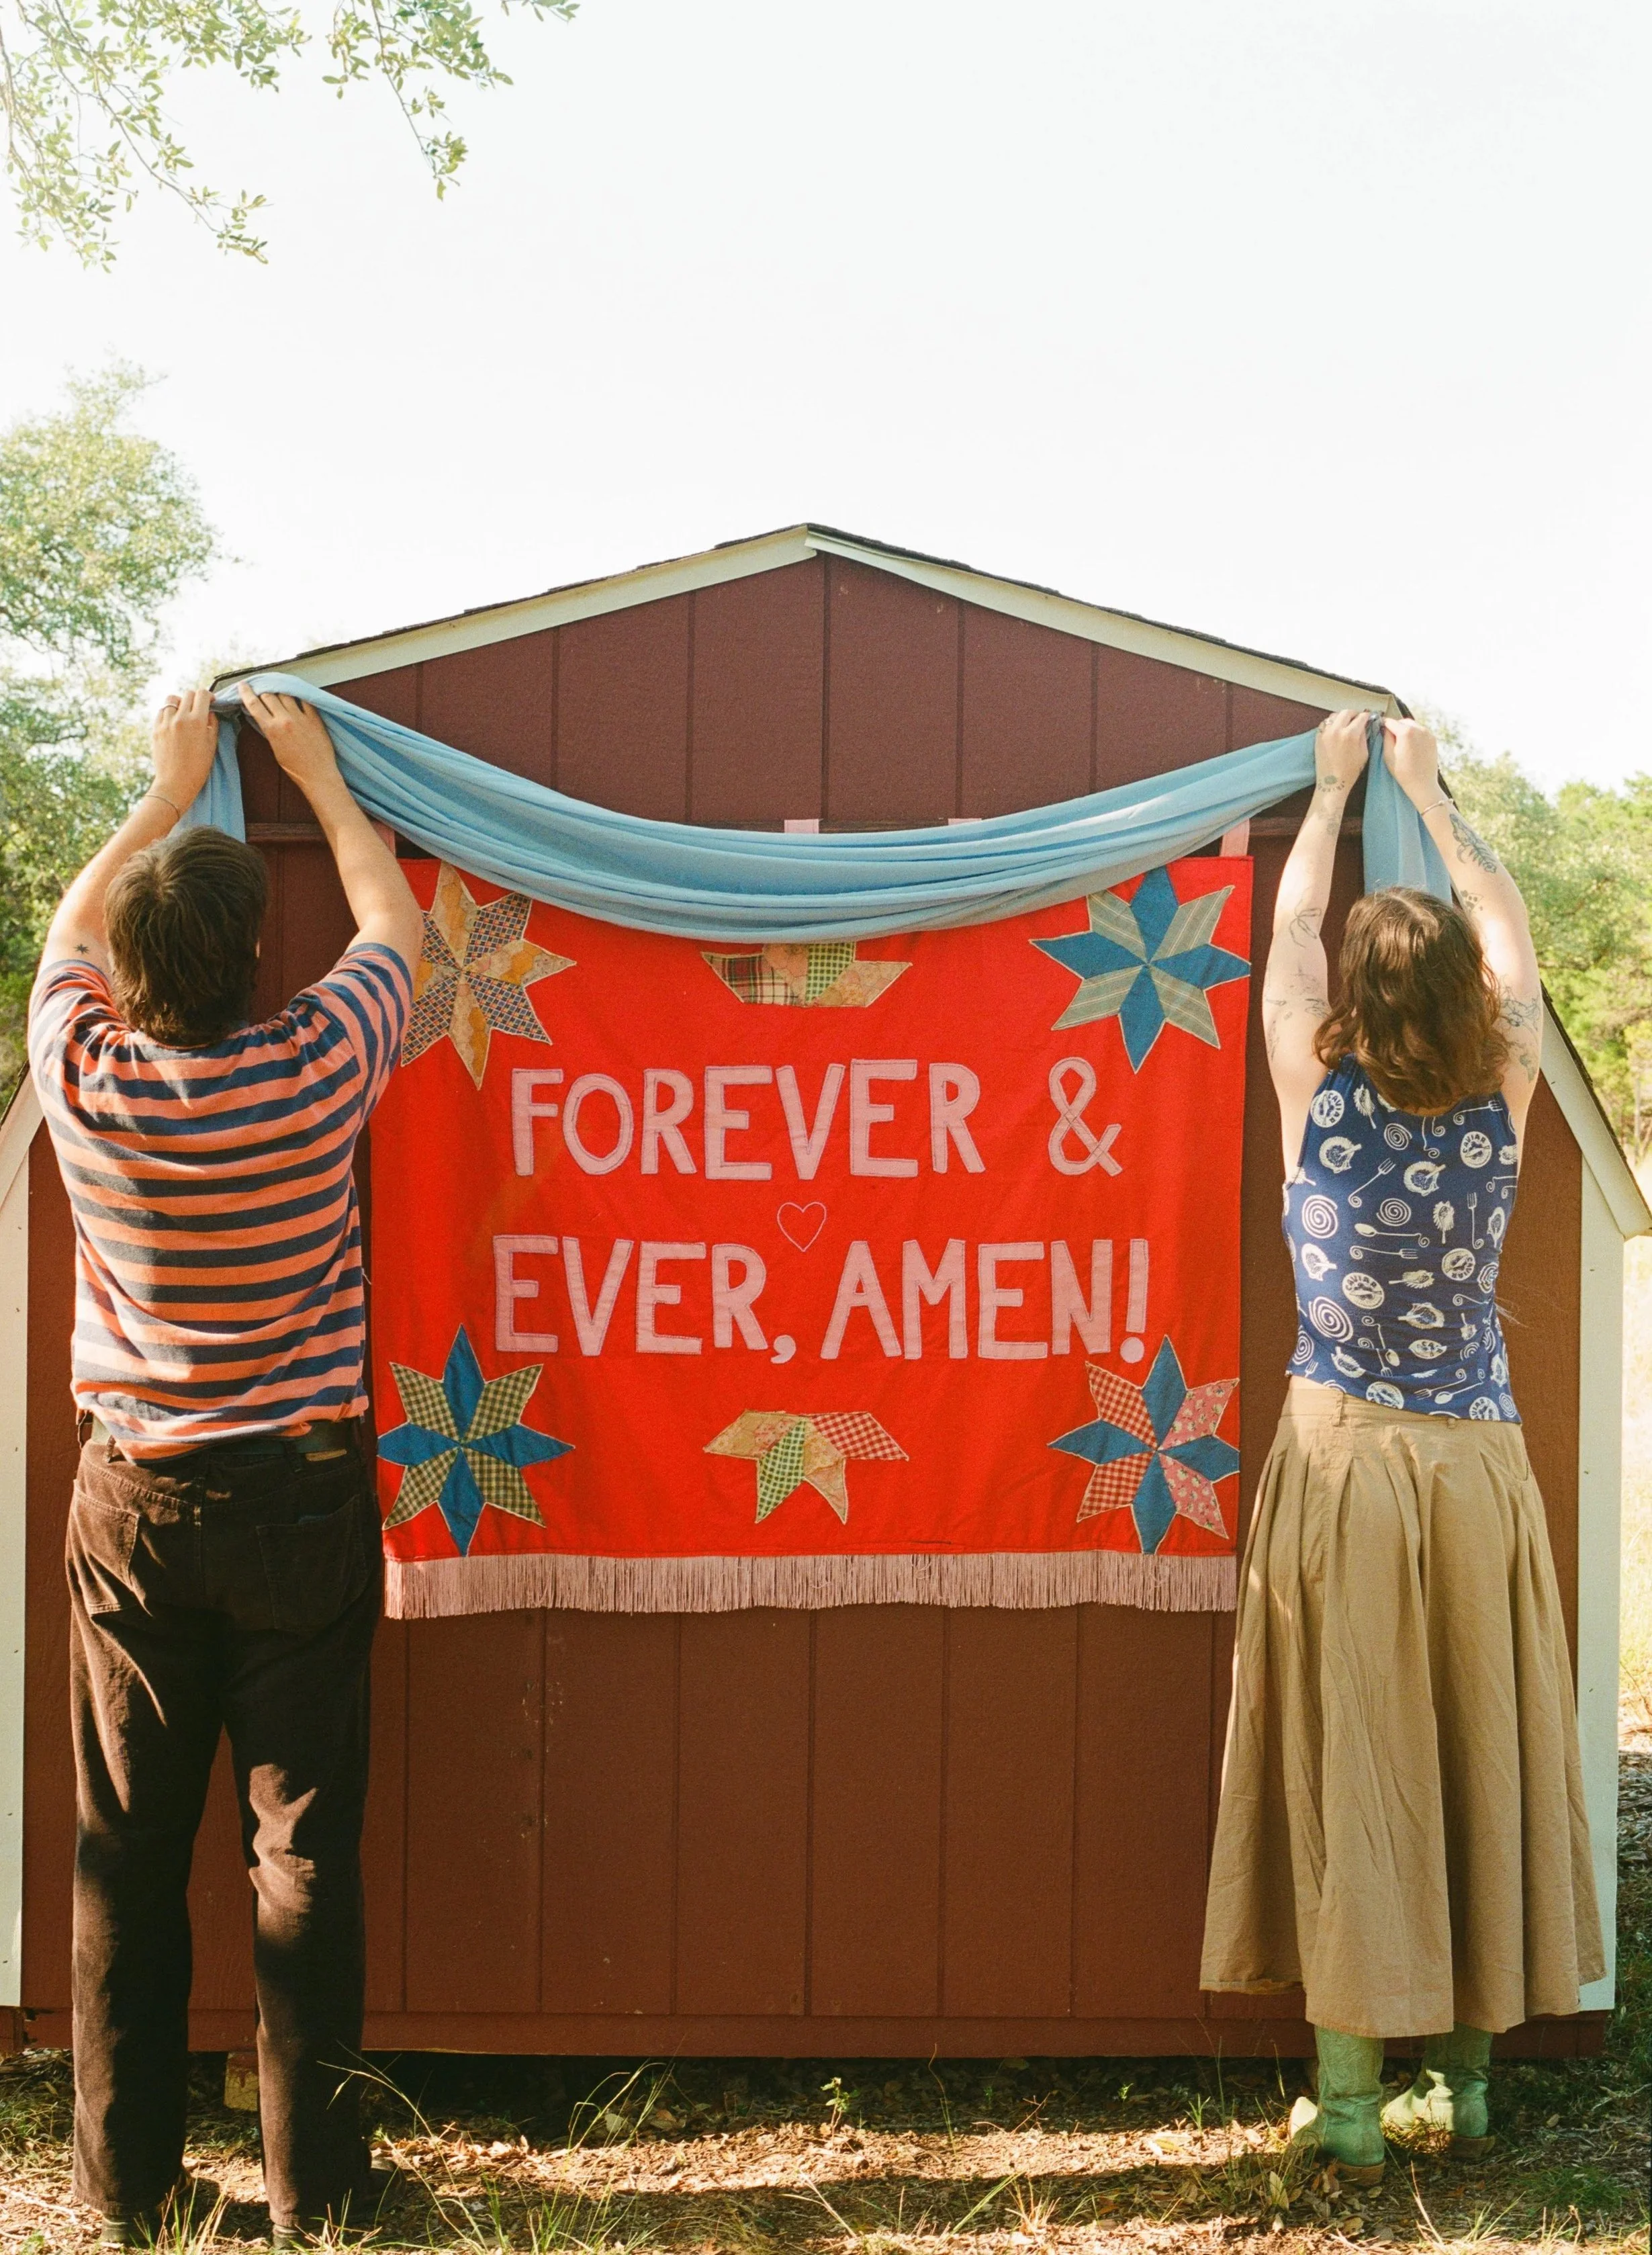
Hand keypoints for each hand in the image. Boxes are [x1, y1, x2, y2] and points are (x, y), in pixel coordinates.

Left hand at [151, 688, 219, 813]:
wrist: (175, 783)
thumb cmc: (197, 768)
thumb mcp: (212, 745)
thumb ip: (212, 724)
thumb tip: (209, 712)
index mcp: (197, 722)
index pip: (202, 694)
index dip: (209, 695)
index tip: (211, 701)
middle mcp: (180, 718)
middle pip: (188, 694)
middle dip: (196, 699)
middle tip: (199, 708)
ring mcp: (165, 722)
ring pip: (172, 699)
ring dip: (180, 703)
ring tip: (184, 713)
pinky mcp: (155, 728)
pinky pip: (162, 711)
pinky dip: (169, 712)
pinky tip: (174, 722)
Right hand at [240, 685, 340, 794]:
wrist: (317, 775)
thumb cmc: (295, 768)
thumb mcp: (275, 749)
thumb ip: (269, 730)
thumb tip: (263, 716)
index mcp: (272, 729)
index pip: (254, 704)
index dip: (246, 693)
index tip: (243, 685)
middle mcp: (285, 720)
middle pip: (269, 695)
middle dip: (263, 692)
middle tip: (263, 691)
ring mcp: (301, 717)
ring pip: (286, 694)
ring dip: (280, 691)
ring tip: (279, 691)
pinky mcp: (315, 718)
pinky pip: (305, 699)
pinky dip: (299, 696)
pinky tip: (297, 695)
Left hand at [1314, 709, 1370, 792]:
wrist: (1332, 782)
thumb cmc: (1350, 771)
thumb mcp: (1364, 753)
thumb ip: (1363, 736)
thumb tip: (1363, 725)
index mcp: (1350, 734)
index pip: (1360, 717)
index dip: (1366, 716)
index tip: (1367, 716)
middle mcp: (1336, 730)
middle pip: (1346, 712)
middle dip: (1354, 713)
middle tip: (1357, 718)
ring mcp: (1325, 733)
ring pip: (1334, 716)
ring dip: (1342, 717)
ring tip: (1346, 723)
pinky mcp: (1318, 737)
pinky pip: (1324, 723)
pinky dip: (1331, 723)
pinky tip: (1336, 728)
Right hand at [1383, 717, 1439, 804]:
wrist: (1422, 784)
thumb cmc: (1403, 772)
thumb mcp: (1388, 755)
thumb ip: (1385, 738)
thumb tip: (1385, 728)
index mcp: (1406, 732)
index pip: (1390, 722)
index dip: (1383, 726)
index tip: (1380, 730)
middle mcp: (1419, 729)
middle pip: (1403, 722)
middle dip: (1396, 727)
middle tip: (1391, 740)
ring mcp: (1428, 733)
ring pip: (1413, 726)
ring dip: (1406, 731)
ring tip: (1402, 745)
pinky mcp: (1433, 739)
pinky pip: (1421, 732)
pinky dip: (1415, 736)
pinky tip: (1412, 748)